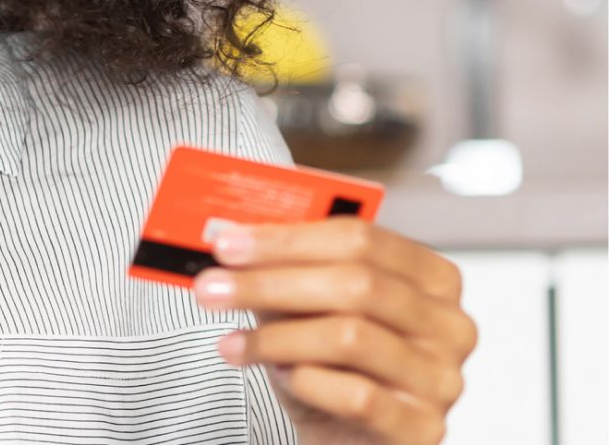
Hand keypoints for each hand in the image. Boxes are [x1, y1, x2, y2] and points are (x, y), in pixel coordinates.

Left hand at [191, 217, 477, 444]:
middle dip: (271, 283)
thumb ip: (280, 268)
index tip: (227, 244)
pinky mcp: (424, 427)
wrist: (346, 438)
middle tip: (212, 289)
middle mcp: (448, 323)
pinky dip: (306, 381)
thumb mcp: (307, 307)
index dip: (287, 238)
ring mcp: (442, 378)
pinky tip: (279, 377)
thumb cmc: (330, 363)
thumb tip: (227, 236)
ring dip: (276, 336)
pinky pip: (358, 395)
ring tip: (234, 343)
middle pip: (356, 283)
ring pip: (350, 336)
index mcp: (430, 275)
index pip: (360, 237)